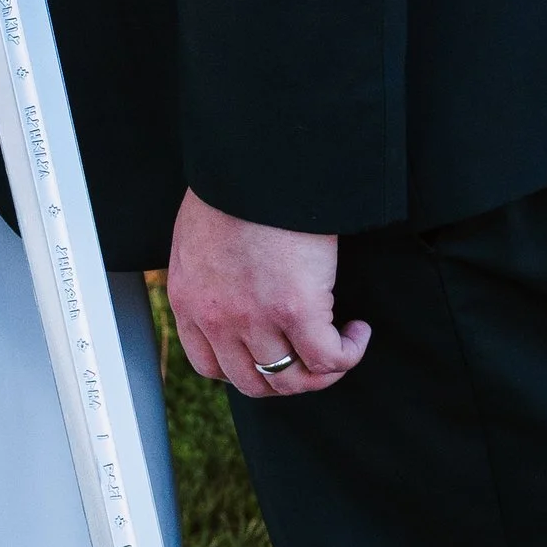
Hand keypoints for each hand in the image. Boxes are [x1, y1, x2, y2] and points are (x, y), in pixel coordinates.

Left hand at [165, 192, 368, 398]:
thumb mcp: (198, 237)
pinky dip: (349, 353)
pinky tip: (357, 331)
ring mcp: (256, 319)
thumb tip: (234, 288)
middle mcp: (218, 319)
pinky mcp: (297, 310)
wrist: (256, 164)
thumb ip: (208, 273)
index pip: (210, 366)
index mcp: (190, 301)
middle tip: (310, 354)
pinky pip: (329, 359)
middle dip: (286, 377)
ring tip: (340, 342)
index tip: (270, 355)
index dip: (246, 369)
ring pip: (293, 379)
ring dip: (322, 369)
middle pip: (254, 382)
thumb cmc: (234, 186)